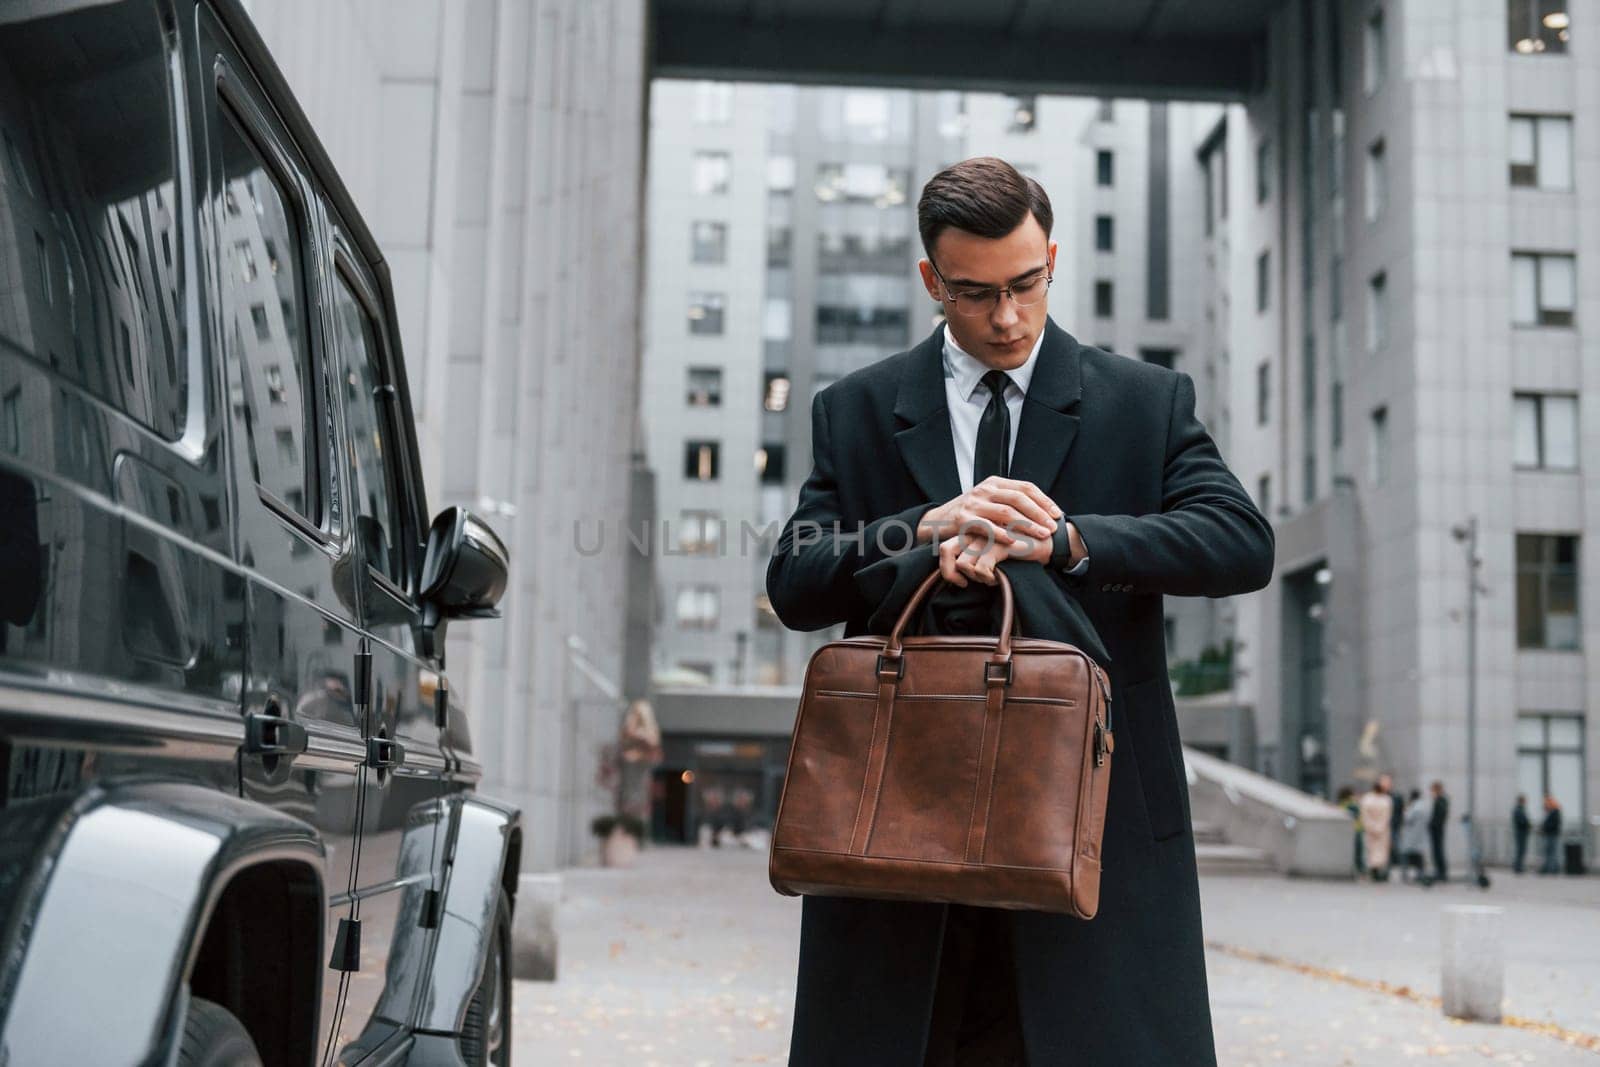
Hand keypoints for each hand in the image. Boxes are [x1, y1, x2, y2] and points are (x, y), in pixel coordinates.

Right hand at [918, 476, 1060, 546]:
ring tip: (1041, 535)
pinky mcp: (963, 519)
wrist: (937, 522)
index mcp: (994, 482)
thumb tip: (1040, 509)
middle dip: (1039, 513)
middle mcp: (985, 489)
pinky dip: (1002, 534)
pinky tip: (1016, 541)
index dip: (1044, 500)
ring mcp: (973, 503)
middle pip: (1019, 498)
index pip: (1025, 487)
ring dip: (1027, 524)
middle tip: (1053, 527)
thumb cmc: (969, 514)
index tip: (1057, 514)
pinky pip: (987, 526)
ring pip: (1006, 512)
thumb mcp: (987, 500)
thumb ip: (1007, 500)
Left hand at [937, 523, 1052, 586]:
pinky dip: (988, 579)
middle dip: (951, 573)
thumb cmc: (1018, 550)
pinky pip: (982, 568)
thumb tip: (958, 573)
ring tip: (988, 580)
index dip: (947, 569)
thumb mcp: (992, 551)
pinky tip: (997, 581)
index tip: (961, 582)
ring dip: (975, 578)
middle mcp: (976, 529)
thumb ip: (975, 554)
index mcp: (972, 528)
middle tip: (965, 583)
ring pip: (964, 563)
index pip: (944, 548)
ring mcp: (987, 534)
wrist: (1048, 543)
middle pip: (945, 551)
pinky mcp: (1000, 543)